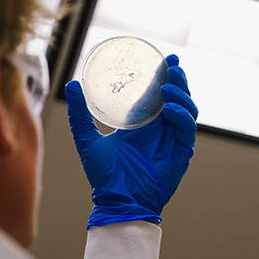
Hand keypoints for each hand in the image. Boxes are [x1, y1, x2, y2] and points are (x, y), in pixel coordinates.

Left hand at [66, 54, 197, 228]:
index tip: (164, 58)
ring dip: (181, 94)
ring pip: (186, 108)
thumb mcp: (87, 139)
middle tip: (172, 63)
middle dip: (177, 79)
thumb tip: (71, 85)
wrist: (118, 200)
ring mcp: (172, 139)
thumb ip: (79, 114)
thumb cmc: (104, 175)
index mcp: (143, 123)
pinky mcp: (182, 151)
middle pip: (177, 96)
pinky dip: (181, 115)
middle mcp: (160, 128)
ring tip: (168, 84)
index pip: (157, 94)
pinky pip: (187, 128)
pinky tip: (170, 108)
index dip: (163, 75)